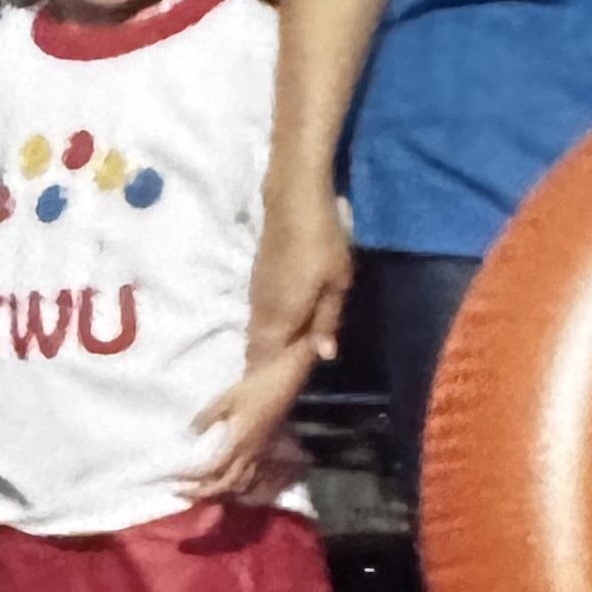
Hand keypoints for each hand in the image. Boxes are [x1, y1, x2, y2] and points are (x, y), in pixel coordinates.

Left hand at [185, 341, 320, 502]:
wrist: (283, 382)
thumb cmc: (255, 388)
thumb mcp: (227, 398)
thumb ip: (208, 417)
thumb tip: (190, 433)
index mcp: (239, 442)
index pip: (212, 469)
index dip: (193, 477)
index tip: (175, 479)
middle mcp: (250, 454)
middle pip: (227, 485)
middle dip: (204, 493)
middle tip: (184, 493)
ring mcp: (260, 454)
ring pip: (242, 486)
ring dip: (222, 494)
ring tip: (204, 491)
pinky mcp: (265, 451)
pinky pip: (252, 478)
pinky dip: (238, 486)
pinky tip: (228, 483)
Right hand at [247, 181, 351, 365]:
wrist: (292, 200)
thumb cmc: (321, 242)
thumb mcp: (336, 283)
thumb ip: (327, 320)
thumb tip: (323, 355)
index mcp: (280, 319)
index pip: (269, 363)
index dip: (277, 380)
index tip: (288, 390)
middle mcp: (261, 313)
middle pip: (258, 351)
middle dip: (269, 369)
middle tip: (286, 380)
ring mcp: (255, 295)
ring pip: (256, 334)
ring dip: (268, 349)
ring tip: (286, 359)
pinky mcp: (255, 282)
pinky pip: (258, 319)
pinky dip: (268, 331)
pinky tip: (284, 329)